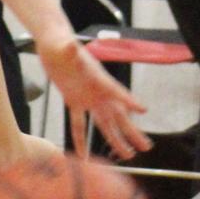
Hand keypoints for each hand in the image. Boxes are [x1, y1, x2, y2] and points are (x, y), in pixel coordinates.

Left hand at [36, 30, 149, 159]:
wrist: (53, 44)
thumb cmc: (59, 43)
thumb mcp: (64, 46)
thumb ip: (69, 49)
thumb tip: (71, 46)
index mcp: (97, 77)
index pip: (115, 90)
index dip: (128, 99)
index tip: (143, 109)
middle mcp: (96, 90)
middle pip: (117, 114)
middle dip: (131, 131)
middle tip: (146, 147)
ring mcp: (87, 98)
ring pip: (104, 123)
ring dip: (115, 138)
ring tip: (128, 155)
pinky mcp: (73, 101)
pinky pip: (78, 124)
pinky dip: (80, 139)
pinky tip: (84, 154)